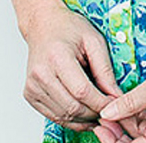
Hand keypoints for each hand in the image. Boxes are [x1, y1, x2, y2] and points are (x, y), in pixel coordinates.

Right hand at [21, 2, 145, 136]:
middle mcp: (41, 74)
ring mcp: (32, 86)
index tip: (116, 104)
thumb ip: (105, 70)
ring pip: (63, 116)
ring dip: (84, 120)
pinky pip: (53, 116)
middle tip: (110, 112)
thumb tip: (115, 95)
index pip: (82, 91)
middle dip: (95, 114)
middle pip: (72, 107)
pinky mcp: (30, 95)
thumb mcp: (94, 41)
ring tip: (99, 114)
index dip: (101, 103)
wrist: (43, 25)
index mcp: (57, 57)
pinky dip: (71, 120)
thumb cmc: (68, 28)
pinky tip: (84, 114)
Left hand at [96, 50, 145, 142]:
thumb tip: (105, 114)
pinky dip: (137, 116)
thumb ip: (129, 103)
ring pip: (141, 133)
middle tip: (101, 115)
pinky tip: (126, 104)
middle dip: (116, 132)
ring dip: (125, 123)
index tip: (98, 127)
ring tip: (111, 106)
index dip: (112, 142)